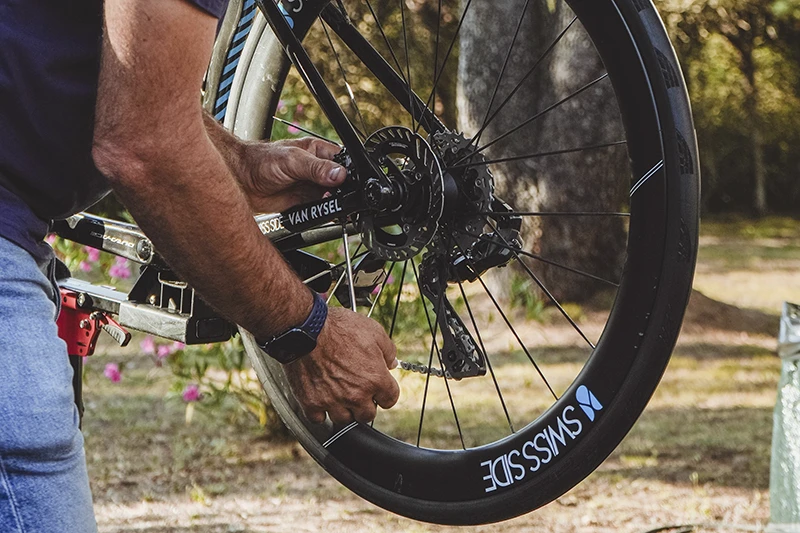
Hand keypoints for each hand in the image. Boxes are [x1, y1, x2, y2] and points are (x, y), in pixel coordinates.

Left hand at [239, 137, 345, 212]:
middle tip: (338, 199)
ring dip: (335, 205)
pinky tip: (324, 214)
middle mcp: (318, 170)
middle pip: (342, 183)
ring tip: (331, 207)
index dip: (349, 174)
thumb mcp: (292, 161)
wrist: (241, 180)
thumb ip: (316, 168)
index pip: (343, 162)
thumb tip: (339, 175)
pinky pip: (321, 210)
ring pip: (333, 198)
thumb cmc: (261, 161)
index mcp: (318, 152)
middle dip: (344, 193)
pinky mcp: (305, 203)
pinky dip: (325, 214)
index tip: (349, 185)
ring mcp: (312, 187)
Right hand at [283, 307, 399, 424]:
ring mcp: (333, 401)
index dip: (385, 392)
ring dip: (343, 409)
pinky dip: (320, 412)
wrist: (306, 329)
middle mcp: (356, 395)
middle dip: (365, 404)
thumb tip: (391, 362)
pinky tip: (321, 398)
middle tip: (358, 391)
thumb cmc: (339, 327)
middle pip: (367, 415)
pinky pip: (319, 419)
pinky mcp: (311, 403)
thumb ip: (388, 350)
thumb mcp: (374, 331)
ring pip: (344, 419)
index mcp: (375, 379)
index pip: (390, 399)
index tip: (379, 388)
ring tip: (339, 394)